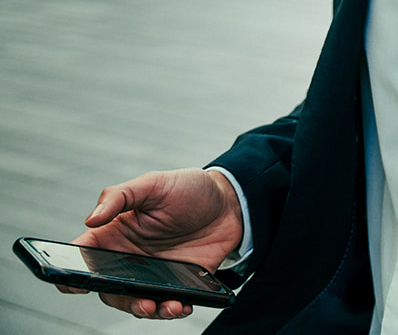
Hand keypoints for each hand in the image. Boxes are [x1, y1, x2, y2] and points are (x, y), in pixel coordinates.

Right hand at [64, 168, 243, 319]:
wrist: (231, 202)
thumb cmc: (188, 189)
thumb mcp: (154, 183)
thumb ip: (120, 196)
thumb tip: (90, 219)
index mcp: (114, 234)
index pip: (82, 256)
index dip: (70, 272)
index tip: (75, 283)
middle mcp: (128, 258)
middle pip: (109, 288)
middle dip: (119, 299)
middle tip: (138, 300)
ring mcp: (152, 273)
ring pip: (136, 301)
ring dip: (145, 310)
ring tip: (163, 306)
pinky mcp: (178, 282)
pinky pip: (168, 303)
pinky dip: (172, 309)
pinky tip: (180, 305)